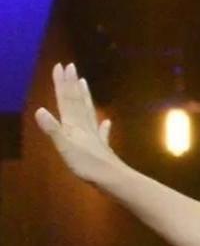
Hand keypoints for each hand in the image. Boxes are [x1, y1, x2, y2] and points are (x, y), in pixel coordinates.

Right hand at [34, 63, 120, 185]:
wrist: (112, 179)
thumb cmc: (87, 164)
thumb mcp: (65, 147)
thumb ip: (53, 129)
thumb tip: (39, 110)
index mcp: (74, 125)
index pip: (66, 100)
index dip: (62, 83)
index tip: (61, 66)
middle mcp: (85, 126)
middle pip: (77, 101)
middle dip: (72, 84)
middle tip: (71, 66)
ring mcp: (96, 135)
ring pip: (89, 111)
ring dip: (85, 96)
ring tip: (84, 82)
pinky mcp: (103, 147)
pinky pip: (102, 133)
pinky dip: (104, 126)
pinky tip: (107, 121)